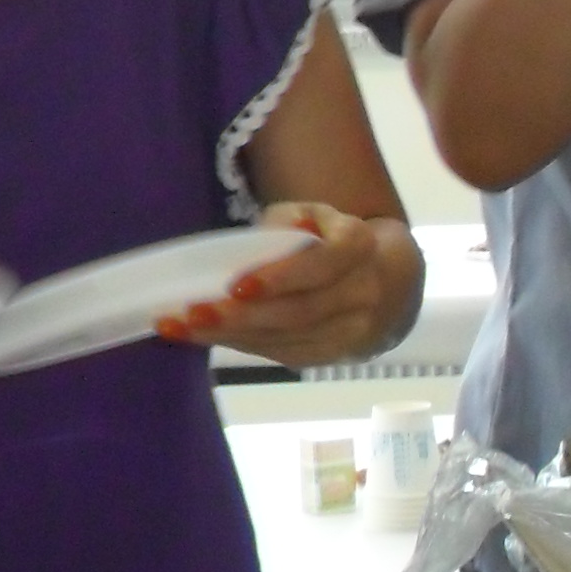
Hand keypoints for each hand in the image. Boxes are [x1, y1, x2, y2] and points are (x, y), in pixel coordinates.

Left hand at [171, 200, 413, 366]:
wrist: (388, 283)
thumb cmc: (335, 240)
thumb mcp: (315, 214)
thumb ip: (286, 223)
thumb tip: (251, 250)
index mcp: (359, 248)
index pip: (321, 266)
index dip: (280, 277)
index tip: (235, 285)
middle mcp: (362, 294)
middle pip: (298, 312)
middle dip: (241, 316)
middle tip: (192, 313)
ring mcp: (351, 332)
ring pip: (286, 338)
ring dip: (230, 336)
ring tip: (182, 327)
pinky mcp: (332, 357)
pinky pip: (282, 353)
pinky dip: (241, 344)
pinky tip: (206, 336)